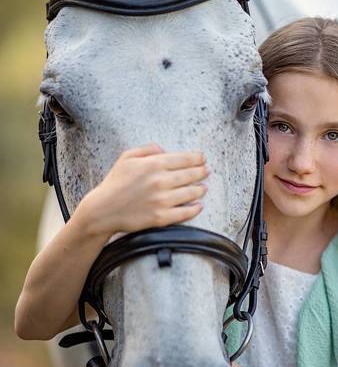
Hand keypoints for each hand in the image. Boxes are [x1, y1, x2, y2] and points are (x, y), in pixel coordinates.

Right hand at [76, 143, 208, 237]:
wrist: (103, 210)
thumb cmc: (115, 183)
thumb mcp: (127, 157)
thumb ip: (147, 149)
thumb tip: (165, 150)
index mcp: (154, 164)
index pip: (185, 159)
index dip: (197, 158)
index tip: (202, 159)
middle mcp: (161, 181)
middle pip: (191, 175)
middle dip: (202, 172)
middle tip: (206, 171)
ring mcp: (162, 200)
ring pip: (192, 193)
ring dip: (201, 190)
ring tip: (203, 188)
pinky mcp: (161, 217)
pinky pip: (185, 213)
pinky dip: (195, 208)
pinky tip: (199, 205)